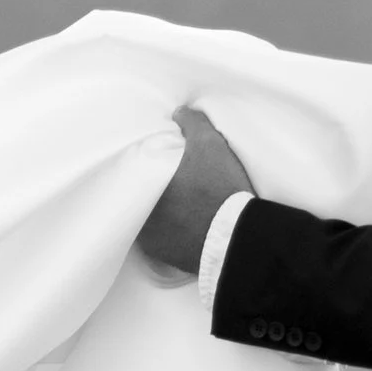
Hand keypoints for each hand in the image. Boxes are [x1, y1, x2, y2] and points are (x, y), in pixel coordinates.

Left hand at [135, 105, 253, 280]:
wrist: (238, 236)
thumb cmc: (219, 188)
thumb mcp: (210, 145)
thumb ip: (192, 123)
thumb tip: (179, 111)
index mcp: (146, 189)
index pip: (133, 176)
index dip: (142, 170)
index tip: (153, 166)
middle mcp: (142, 216)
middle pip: (137, 200)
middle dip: (147, 193)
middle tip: (164, 185)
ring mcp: (152, 241)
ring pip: (146, 222)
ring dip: (155, 215)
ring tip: (174, 206)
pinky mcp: (167, 258)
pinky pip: (159, 243)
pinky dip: (167, 234)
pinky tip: (181, 226)